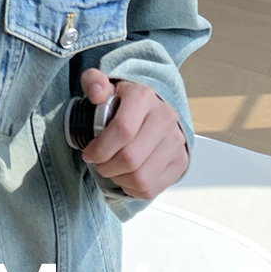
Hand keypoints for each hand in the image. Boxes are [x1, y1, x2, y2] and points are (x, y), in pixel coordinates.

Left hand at [77, 68, 188, 199]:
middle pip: (131, 158)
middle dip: (106, 167)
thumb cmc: (124, 102)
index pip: (123, 129)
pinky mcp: (180, 162)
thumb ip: (94, 83)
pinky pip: (151, 188)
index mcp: (144, 97)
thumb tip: (96, 92)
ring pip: (141, 178)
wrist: (153, 109)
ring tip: (112, 170)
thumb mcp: (105, 87)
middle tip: (99, 163)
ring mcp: (176, 141)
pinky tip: (127, 176)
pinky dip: (133, 188)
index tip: (89, 154)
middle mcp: (165, 118)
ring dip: (119, 179)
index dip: (100, 148)